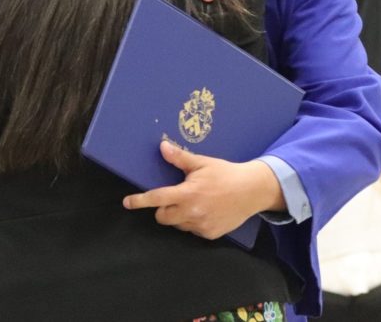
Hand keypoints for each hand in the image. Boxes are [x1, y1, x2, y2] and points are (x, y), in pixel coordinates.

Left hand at [123, 141, 285, 239]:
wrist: (253, 190)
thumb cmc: (226, 174)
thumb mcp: (203, 163)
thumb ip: (180, 158)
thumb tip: (162, 147)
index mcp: (188, 193)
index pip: (156, 199)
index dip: (139, 201)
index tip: (127, 202)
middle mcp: (192, 212)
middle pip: (162, 217)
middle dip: (163, 209)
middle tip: (175, 199)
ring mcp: (201, 225)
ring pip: (177, 225)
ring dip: (179, 216)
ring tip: (195, 204)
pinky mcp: (209, 234)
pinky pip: (192, 230)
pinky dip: (194, 222)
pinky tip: (207, 212)